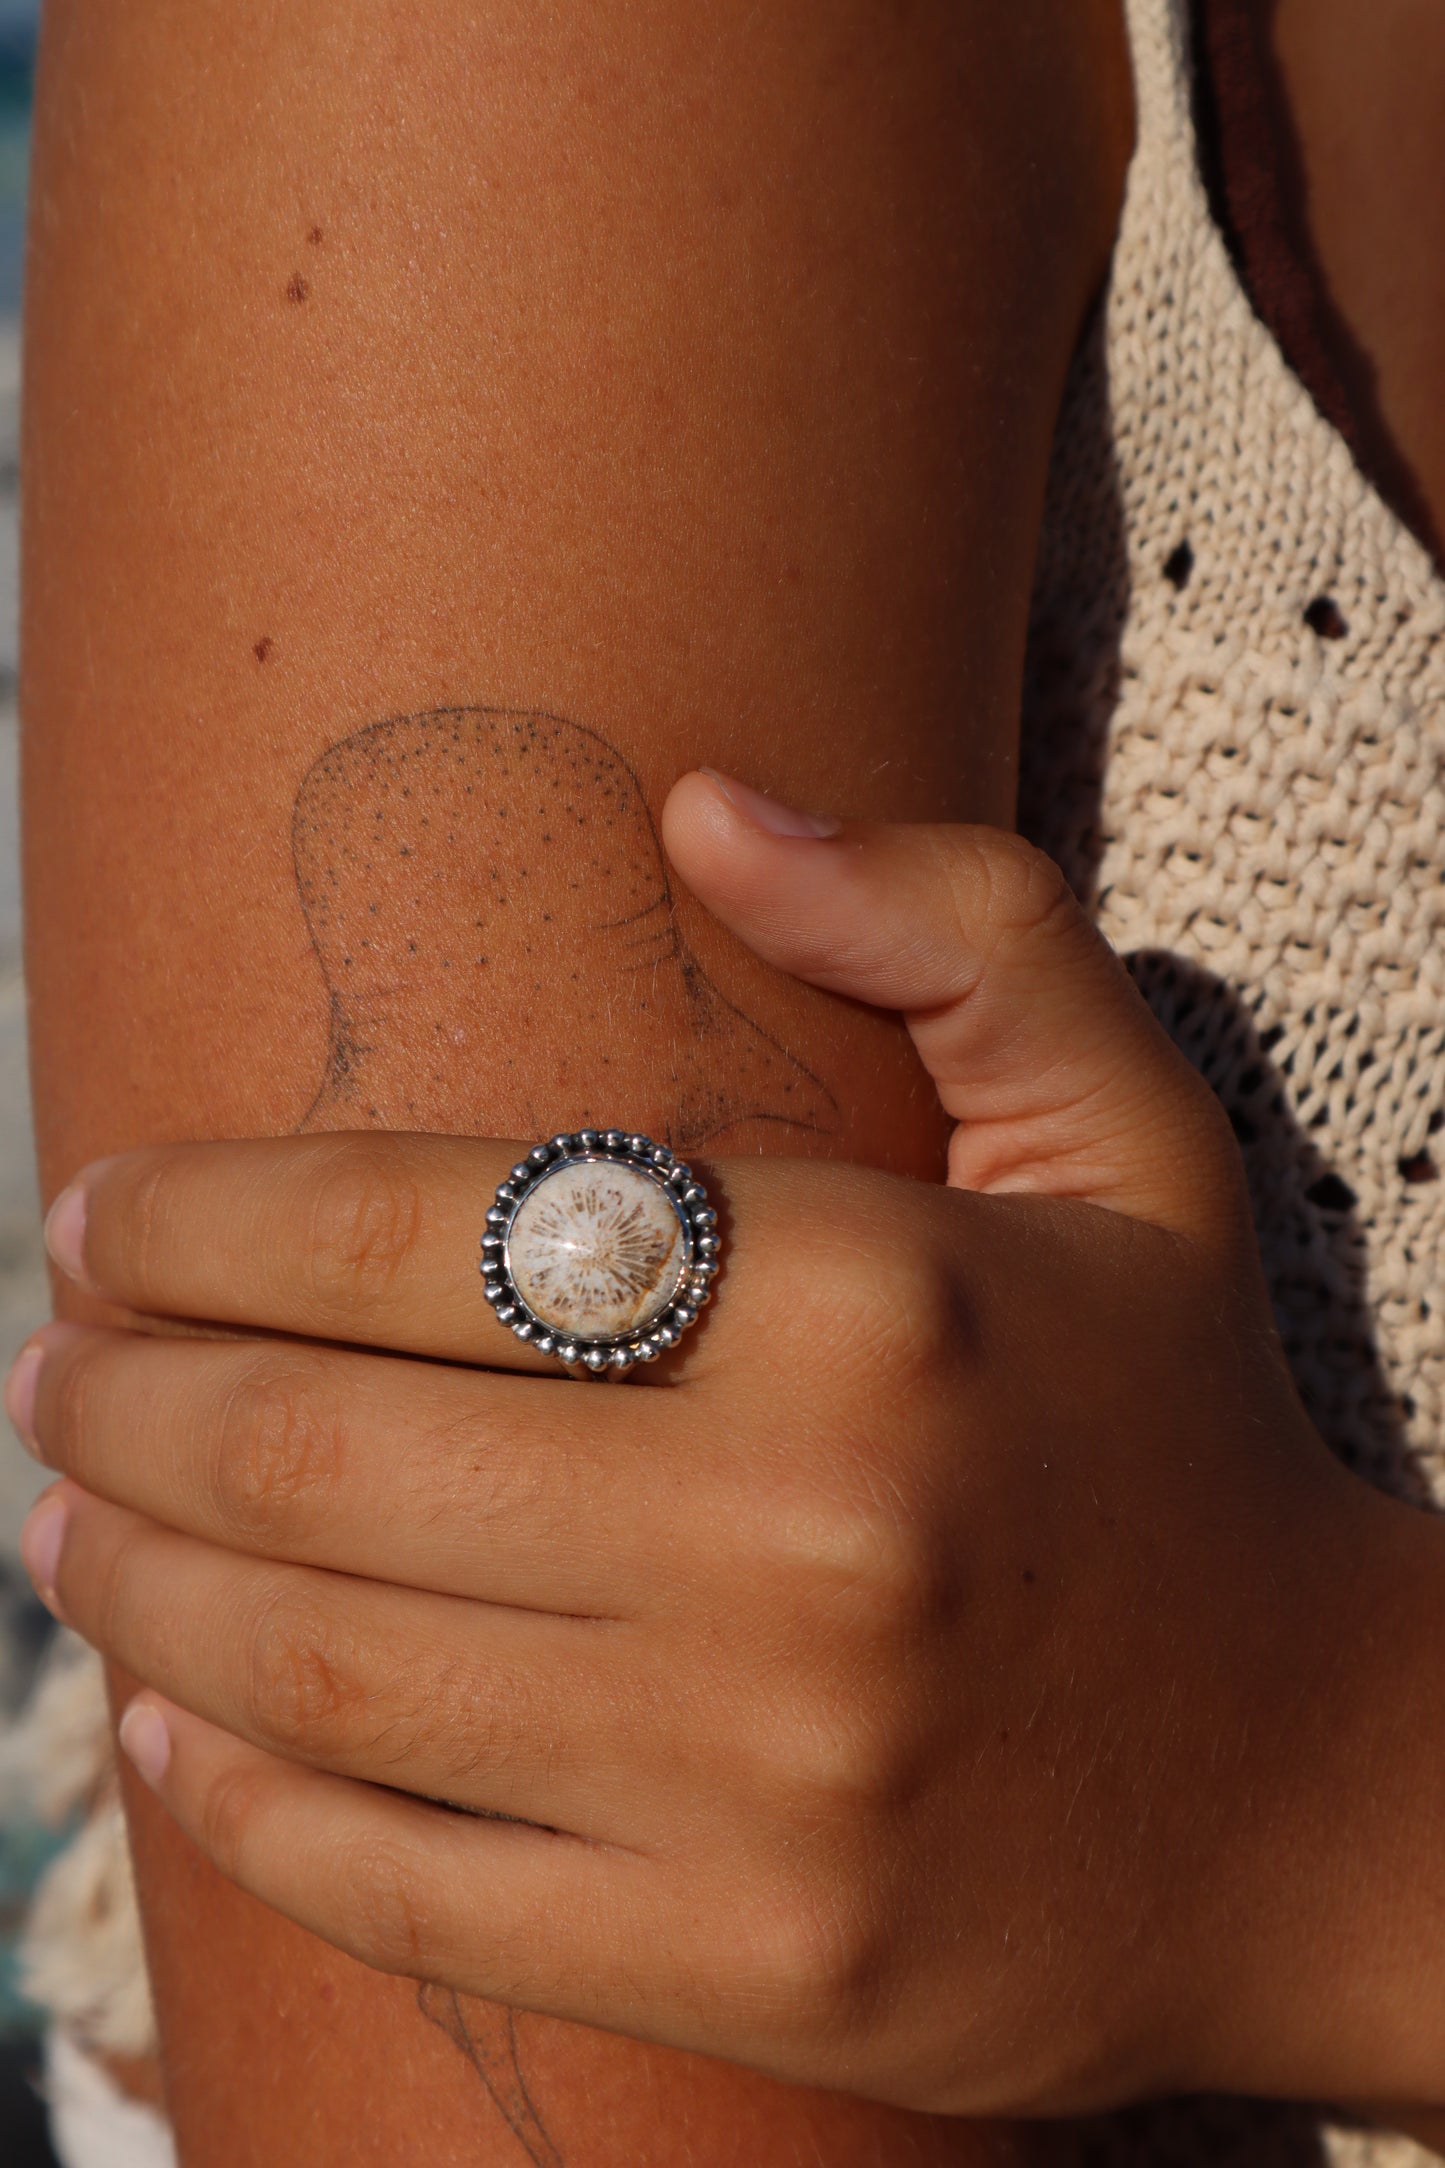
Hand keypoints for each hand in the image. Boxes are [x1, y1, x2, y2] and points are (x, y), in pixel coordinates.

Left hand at [7, 775, 1440, 2115]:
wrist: (1310, 1791)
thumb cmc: (1179, 1431)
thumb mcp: (1131, 1136)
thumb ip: (948, 922)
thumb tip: (699, 802)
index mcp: (874, 1300)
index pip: (429, 1226)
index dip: (206, 1213)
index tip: (103, 1208)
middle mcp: (809, 1536)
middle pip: (326, 1448)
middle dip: (119, 1389)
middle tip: (51, 1360)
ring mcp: (770, 1780)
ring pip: (322, 1666)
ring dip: (131, 1577)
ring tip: (59, 1512)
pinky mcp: (751, 1965)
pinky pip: (401, 1881)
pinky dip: (231, 1799)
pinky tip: (163, 1719)